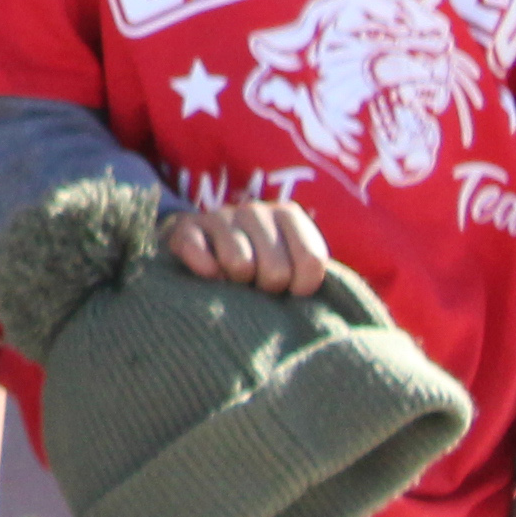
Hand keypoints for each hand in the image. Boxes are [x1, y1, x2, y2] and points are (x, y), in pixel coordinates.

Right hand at [157, 195, 334, 296]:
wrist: (201, 245)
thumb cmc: (258, 263)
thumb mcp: (292, 263)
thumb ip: (311, 275)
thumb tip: (330, 307)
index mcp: (289, 215)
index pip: (312, 261)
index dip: (301, 287)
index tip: (290, 290)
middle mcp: (255, 210)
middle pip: (276, 270)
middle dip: (266, 288)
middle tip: (256, 285)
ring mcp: (219, 216)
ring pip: (239, 265)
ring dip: (236, 282)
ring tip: (234, 279)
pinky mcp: (185, 229)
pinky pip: (202, 259)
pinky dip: (206, 273)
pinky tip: (209, 274)